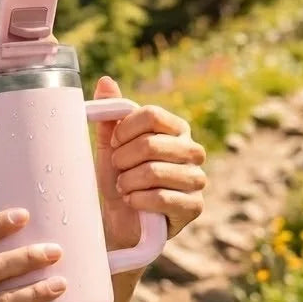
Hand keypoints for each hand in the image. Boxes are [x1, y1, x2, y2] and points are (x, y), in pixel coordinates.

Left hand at [92, 76, 206, 247]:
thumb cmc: (118, 178)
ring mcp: (197, 179)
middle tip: (117, 170)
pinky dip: (137, 200)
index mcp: (176, 129)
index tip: (113, 142)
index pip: (152, 115)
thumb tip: (105, 81)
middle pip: (152, 143)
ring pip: (154, 171)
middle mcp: (192, 150)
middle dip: (123, 159)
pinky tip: (132, 202)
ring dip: (128, 182)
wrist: (119, 221)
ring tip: (123, 187)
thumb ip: (110, 114)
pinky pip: (161, 197)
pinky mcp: (194, 207)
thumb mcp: (110, 146)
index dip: (125, 128)